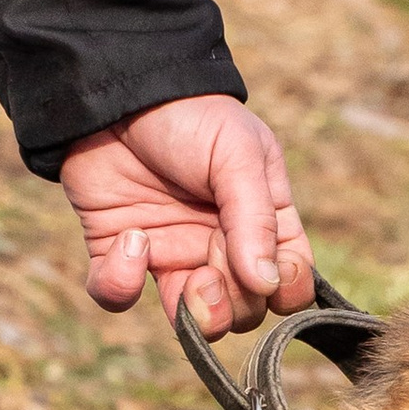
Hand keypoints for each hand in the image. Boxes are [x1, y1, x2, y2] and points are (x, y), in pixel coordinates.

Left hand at [59, 95, 312, 335]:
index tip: (265, 272)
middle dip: (235, 301)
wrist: (117, 91)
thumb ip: (254, 219)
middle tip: (214, 261)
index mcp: (262, 221)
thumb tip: (267, 284)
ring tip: (185, 278)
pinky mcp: (118, 253)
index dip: (283, 291)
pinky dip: (119, 284)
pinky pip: (118, 296)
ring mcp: (171, 252)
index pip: (290, 283)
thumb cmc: (191, 116)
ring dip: (193, 314)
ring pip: (191, 318)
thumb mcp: (237, 155)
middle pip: (246, 310)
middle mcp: (221, 246)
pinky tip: (129, 241)